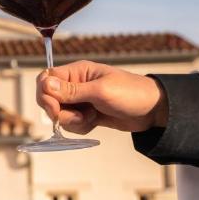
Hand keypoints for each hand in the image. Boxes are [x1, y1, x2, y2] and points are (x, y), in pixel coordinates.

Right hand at [36, 61, 168, 134]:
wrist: (154, 111)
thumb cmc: (131, 93)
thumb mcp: (100, 91)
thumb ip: (71, 90)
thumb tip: (44, 84)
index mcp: (77, 72)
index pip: (46, 79)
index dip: (45, 95)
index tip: (55, 109)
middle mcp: (75, 84)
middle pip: (49, 99)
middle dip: (60, 112)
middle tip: (79, 117)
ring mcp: (80, 100)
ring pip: (59, 114)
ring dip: (72, 121)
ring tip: (91, 118)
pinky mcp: (86, 114)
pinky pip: (71, 123)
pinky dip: (79, 127)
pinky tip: (94, 122)